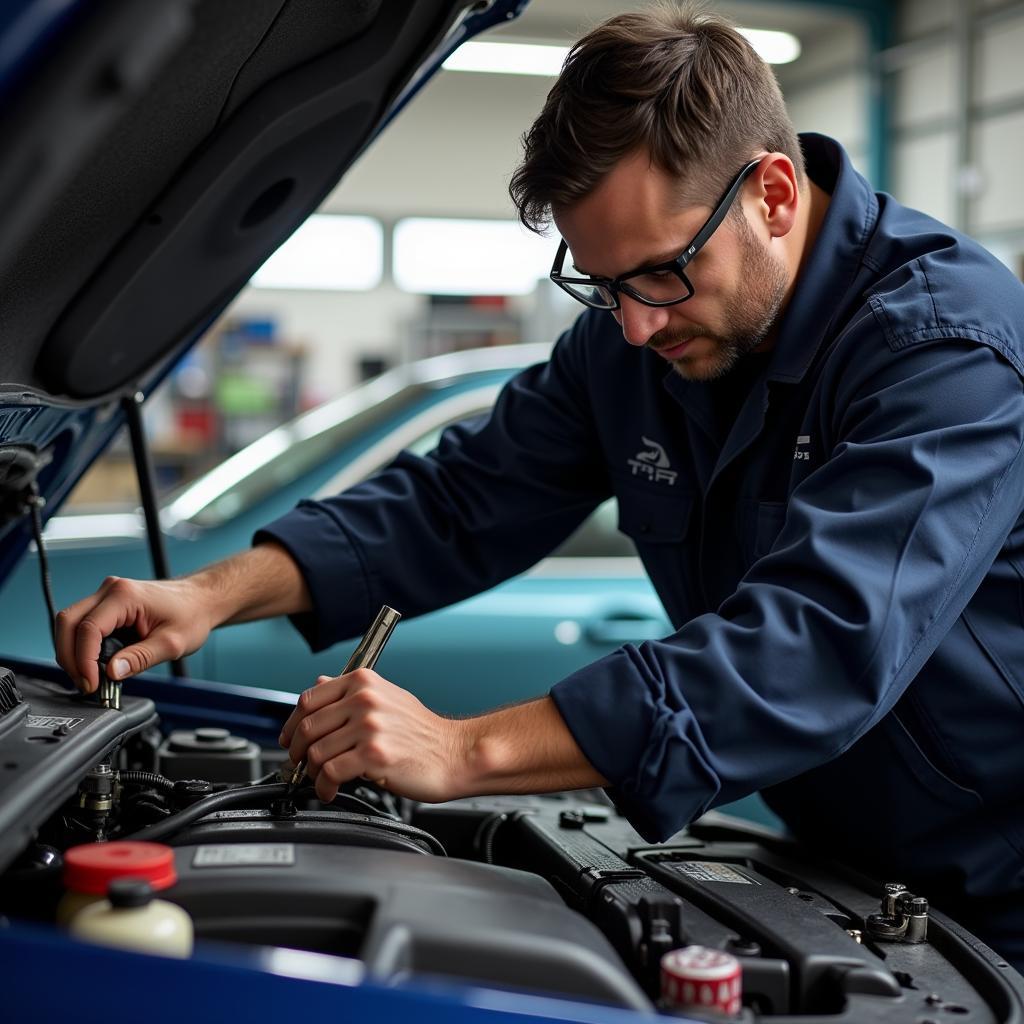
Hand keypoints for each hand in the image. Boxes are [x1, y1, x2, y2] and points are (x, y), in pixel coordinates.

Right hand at [55, 576, 216, 691]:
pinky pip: (83, 625)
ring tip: (90, 678)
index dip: (83, 660)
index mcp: (125, 595)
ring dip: (73, 652)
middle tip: (85, 684)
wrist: (202, 600)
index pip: (88, 628)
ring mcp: (107, 595)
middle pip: (68, 622)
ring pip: (70, 623)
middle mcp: (111, 590)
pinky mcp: (108, 604)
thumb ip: (140, 659)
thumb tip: (111, 673)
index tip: (91, 683)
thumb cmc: (192, 615)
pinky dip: (82, 647)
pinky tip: (95, 665)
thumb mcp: (172, 644)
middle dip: (70, 657)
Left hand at [279, 668, 463, 803]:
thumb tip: (319, 683)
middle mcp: (365, 699)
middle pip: (307, 727)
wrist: (454, 753)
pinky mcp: (374, 755)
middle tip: (301, 766)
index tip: (290, 740)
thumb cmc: (423, 732)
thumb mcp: (387, 698)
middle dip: (298, 753)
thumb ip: (352, 692)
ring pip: (316, 752)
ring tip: (322, 781)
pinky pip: (331, 772)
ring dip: (312, 774)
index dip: (291, 724)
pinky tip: (331, 791)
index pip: (309, 699)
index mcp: (364, 682)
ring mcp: (369, 726)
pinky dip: (324, 787)